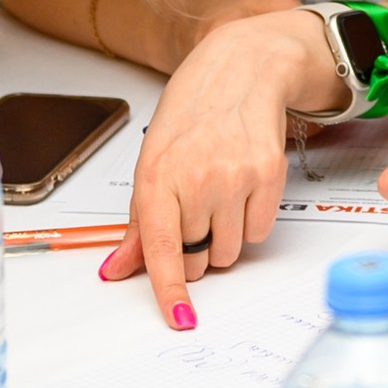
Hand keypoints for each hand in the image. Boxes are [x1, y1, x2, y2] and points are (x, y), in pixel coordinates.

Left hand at [101, 10, 331, 326]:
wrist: (240, 70)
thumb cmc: (191, 115)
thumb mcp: (151, 163)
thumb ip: (137, 224)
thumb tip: (118, 269)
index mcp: (158, 177)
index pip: (161, 249)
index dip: (170, 289)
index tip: (178, 317)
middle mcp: (198, 179)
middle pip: (197, 258)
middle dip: (192, 249)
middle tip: (193, 212)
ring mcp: (237, 178)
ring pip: (231, 251)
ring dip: (222, 237)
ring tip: (218, 194)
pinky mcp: (270, 176)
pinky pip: (259, 233)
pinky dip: (249, 221)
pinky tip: (241, 187)